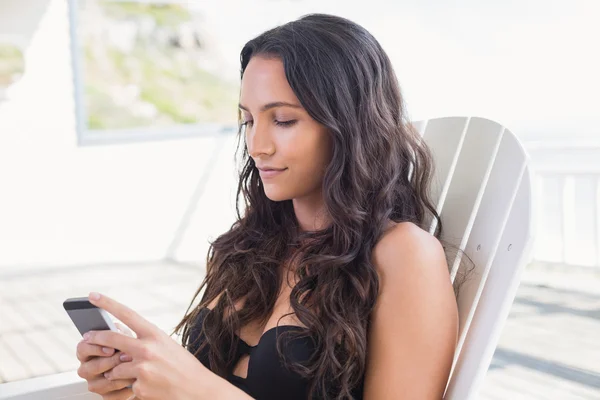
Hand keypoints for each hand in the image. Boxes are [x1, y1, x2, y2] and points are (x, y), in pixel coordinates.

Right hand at [76, 322, 135, 398]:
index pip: (82, 348)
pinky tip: (133, 382)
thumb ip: (118, 331)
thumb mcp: (125, 335)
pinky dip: (123, 389)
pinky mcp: (105, 396)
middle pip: (90, 368)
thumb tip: (116, 329)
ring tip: (133, 369)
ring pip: (100, 384)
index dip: (95, 348)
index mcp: (88, 352)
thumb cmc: (131, 347)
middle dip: (110, 362)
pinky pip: (111, 396)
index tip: (111, 347)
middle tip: (126, 356)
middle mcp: (87, 368)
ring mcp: (95, 383)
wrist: (144, 366)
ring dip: (118, 376)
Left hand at [84, 292, 213, 399]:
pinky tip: (148, 386)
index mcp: (155, 335)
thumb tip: (122, 341)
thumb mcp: (167, 345)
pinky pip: (124, 386)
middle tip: (86, 337)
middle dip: (95, 338)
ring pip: (114, 368)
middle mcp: (147, 349)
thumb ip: (145, 341)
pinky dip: (131, 387)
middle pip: (111, 339)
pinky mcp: (140, 387)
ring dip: (117, 371)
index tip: (92, 296)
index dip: (107, 304)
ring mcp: (143, 369)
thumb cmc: (183, 366)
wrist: (198, 389)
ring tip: (135, 374)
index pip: (127, 314)